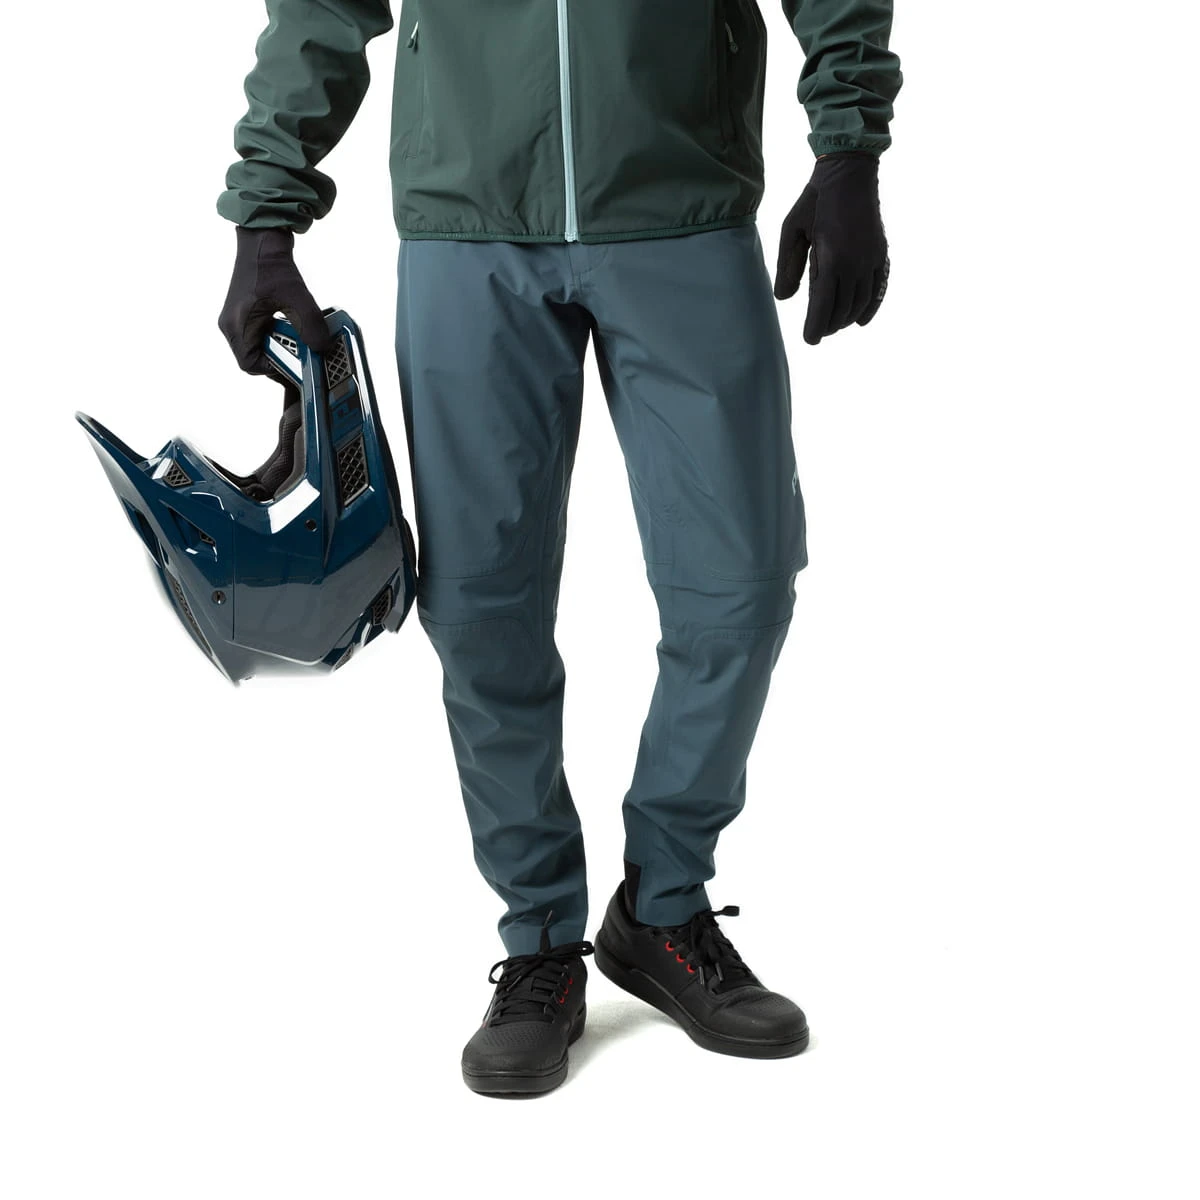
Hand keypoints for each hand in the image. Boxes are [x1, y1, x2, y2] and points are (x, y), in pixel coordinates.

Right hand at [217, 226, 333, 373]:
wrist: (261, 237)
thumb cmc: (271, 263)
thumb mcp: (297, 297)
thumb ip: (311, 326)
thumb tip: (322, 348)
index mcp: (236, 326)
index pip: (250, 365)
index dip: (274, 370)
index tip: (296, 366)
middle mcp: (232, 325)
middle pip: (255, 358)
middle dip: (281, 358)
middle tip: (302, 356)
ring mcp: (237, 318)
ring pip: (260, 346)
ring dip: (281, 346)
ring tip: (299, 340)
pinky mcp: (246, 312)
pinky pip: (261, 333)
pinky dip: (278, 335)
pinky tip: (293, 327)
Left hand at [773, 151, 889, 345]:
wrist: (849, 173)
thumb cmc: (815, 201)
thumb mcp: (791, 230)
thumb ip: (788, 266)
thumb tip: (784, 298)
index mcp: (831, 259)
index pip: (823, 307)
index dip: (816, 328)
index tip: (810, 339)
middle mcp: (855, 263)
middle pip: (843, 310)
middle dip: (829, 324)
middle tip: (818, 329)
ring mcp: (871, 259)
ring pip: (861, 302)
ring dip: (847, 318)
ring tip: (833, 324)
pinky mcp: (881, 253)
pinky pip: (879, 288)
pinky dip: (871, 307)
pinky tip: (861, 320)